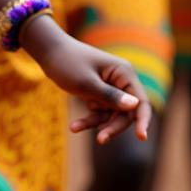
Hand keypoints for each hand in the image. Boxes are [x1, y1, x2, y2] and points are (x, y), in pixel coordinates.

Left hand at [21, 18, 150, 143]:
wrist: (46, 51)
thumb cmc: (66, 63)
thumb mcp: (86, 83)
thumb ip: (110, 96)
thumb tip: (136, 105)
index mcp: (124, 73)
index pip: (141, 101)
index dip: (143, 120)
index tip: (141, 137)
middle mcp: (121, 81)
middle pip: (126, 112)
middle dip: (113, 125)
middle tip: (100, 139)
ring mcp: (110, 88)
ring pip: (111, 115)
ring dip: (96, 123)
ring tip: (74, 128)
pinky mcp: (98, 94)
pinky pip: (99, 112)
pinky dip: (88, 119)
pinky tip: (74, 126)